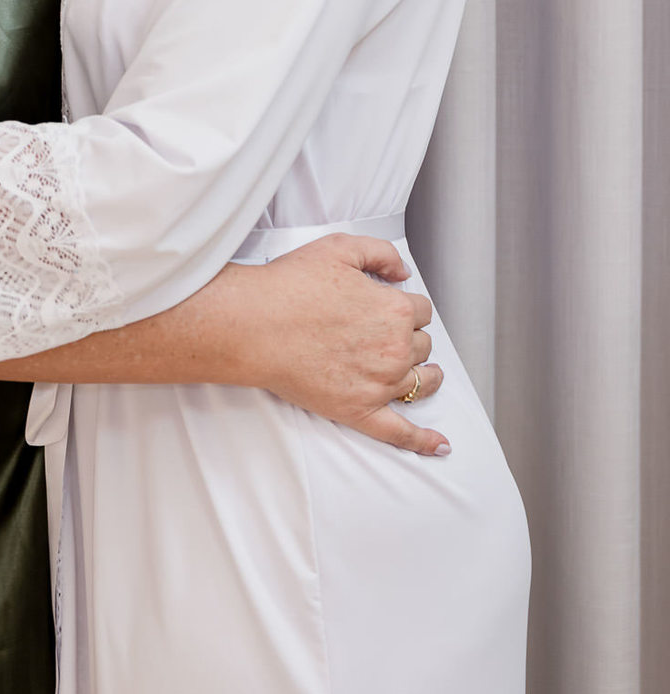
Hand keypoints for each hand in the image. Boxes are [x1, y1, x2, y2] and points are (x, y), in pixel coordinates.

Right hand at [220, 234, 448, 455]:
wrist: (253, 324)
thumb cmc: (290, 286)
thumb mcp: (339, 247)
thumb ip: (381, 253)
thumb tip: (403, 272)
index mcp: (395, 309)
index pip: (420, 309)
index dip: (404, 305)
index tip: (387, 305)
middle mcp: (395, 349)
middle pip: (423, 345)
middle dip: (410, 336)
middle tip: (383, 332)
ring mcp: (379, 384)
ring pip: (422, 382)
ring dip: (426, 376)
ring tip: (422, 374)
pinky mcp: (359, 411)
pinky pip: (401, 433)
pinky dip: (424, 441)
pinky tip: (440, 446)